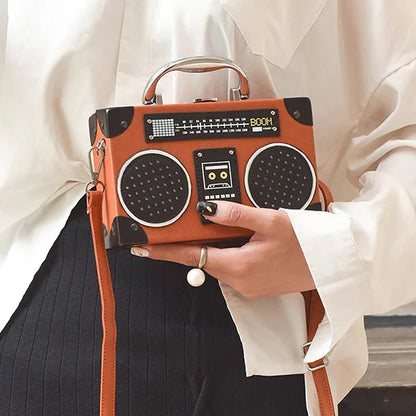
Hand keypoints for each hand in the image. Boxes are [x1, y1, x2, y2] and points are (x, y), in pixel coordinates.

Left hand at [131, 201, 314, 297]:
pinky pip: (233, 268)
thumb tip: (208, 209)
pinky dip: (230, 254)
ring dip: (217, 247)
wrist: (328, 263)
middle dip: (195, 244)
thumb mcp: (270, 221)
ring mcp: (248, 286)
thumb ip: (235, 215)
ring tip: (232, 229)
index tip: (143, 248)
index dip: (164, 252)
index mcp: (238, 266)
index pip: (191, 258)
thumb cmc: (304, 242)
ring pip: (219, 263)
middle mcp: (239, 281)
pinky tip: (244, 241)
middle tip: (191, 225)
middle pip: (204, 259)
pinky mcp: (255, 285)